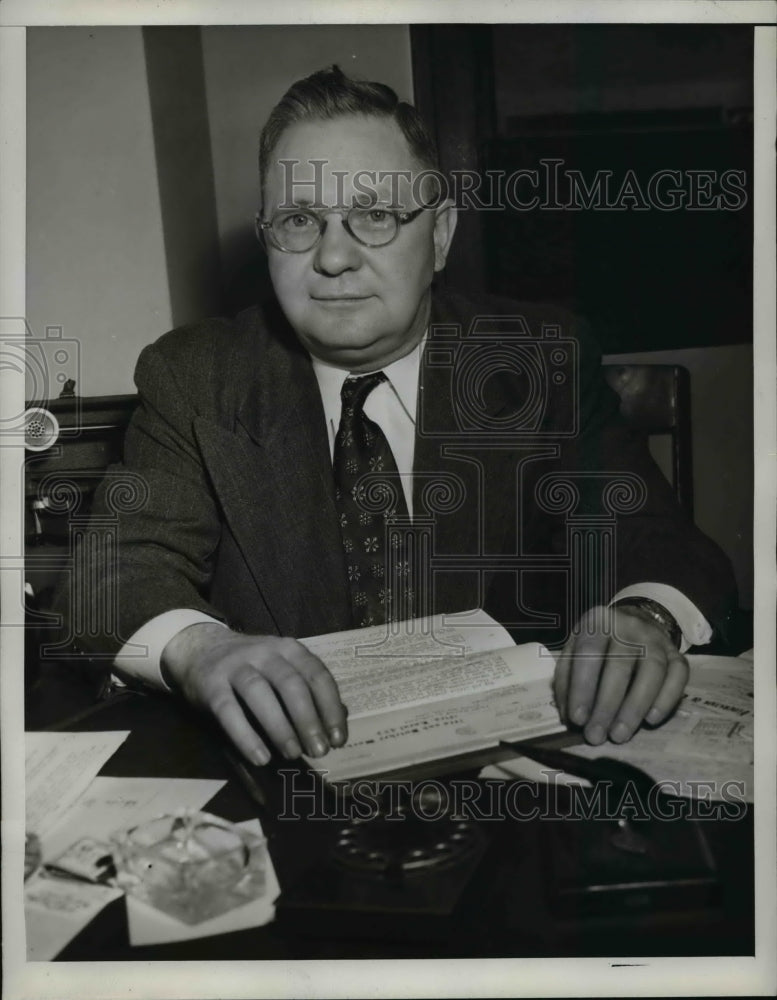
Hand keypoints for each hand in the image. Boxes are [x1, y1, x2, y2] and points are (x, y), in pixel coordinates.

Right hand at [161, 623, 347, 764]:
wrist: (200, 649)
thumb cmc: (253, 667)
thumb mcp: (282, 668)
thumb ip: (307, 691)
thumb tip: (336, 724)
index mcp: (289, 649)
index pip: (317, 675)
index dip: (330, 708)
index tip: (338, 739)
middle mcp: (265, 652)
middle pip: (291, 684)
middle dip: (308, 720)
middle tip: (319, 751)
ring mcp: (236, 666)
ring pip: (260, 693)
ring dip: (280, 727)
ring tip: (293, 753)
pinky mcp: (211, 684)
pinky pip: (228, 711)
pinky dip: (245, 736)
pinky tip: (260, 757)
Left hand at [553, 604, 687, 744]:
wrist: (636, 620)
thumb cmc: (598, 644)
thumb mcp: (574, 650)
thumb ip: (568, 680)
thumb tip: (571, 717)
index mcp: (598, 622)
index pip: (589, 653)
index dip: (582, 687)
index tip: (578, 719)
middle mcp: (629, 627)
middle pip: (620, 666)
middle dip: (607, 705)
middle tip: (597, 735)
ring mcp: (656, 639)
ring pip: (652, 671)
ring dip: (635, 707)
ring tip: (620, 734)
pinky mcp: (677, 654)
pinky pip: (678, 675)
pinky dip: (666, 699)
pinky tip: (651, 720)